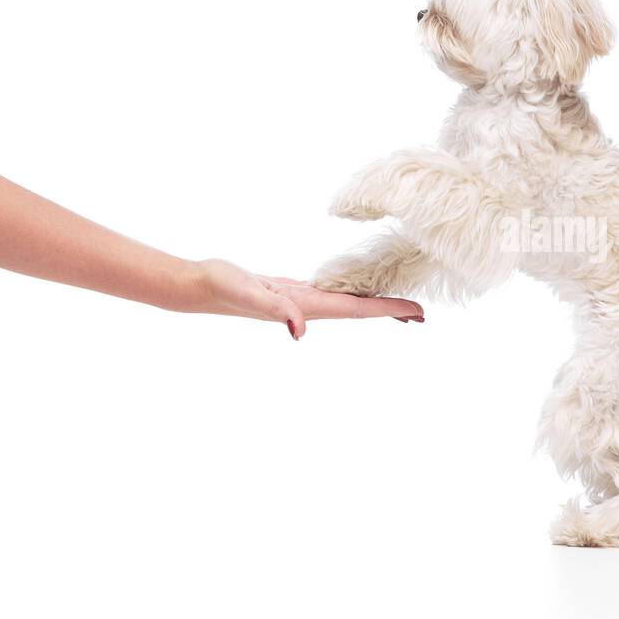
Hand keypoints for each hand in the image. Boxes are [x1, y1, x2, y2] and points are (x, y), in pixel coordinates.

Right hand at [188, 258, 423, 338]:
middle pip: (360, 310)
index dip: (389, 310)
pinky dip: (349, 295)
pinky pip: (329, 294)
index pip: (359, 310)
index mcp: (307, 308)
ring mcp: (299, 302)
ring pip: (346, 304)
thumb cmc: (221, 286)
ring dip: (372, 306)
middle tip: (423, 314)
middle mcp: (308, 308)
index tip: (419, 312)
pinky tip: (353, 294)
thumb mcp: (250, 293)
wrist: (196, 286)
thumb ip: (275, 310)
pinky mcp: (290, 292)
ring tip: (398, 307)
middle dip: (391, 312)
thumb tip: (300, 332)